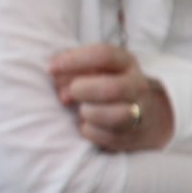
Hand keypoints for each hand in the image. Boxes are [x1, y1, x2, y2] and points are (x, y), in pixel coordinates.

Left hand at [48, 44, 174, 150]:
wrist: (140, 114)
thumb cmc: (103, 84)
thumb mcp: (92, 69)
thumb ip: (71, 68)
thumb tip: (54, 73)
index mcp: (126, 63)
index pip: (104, 55)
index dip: (74, 60)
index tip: (51, 68)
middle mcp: (137, 86)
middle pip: (112, 89)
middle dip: (82, 91)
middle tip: (70, 93)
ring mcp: (139, 112)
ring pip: (117, 116)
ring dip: (89, 113)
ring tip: (82, 110)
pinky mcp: (133, 135)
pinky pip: (109, 137)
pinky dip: (91, 131)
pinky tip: (87, 125)